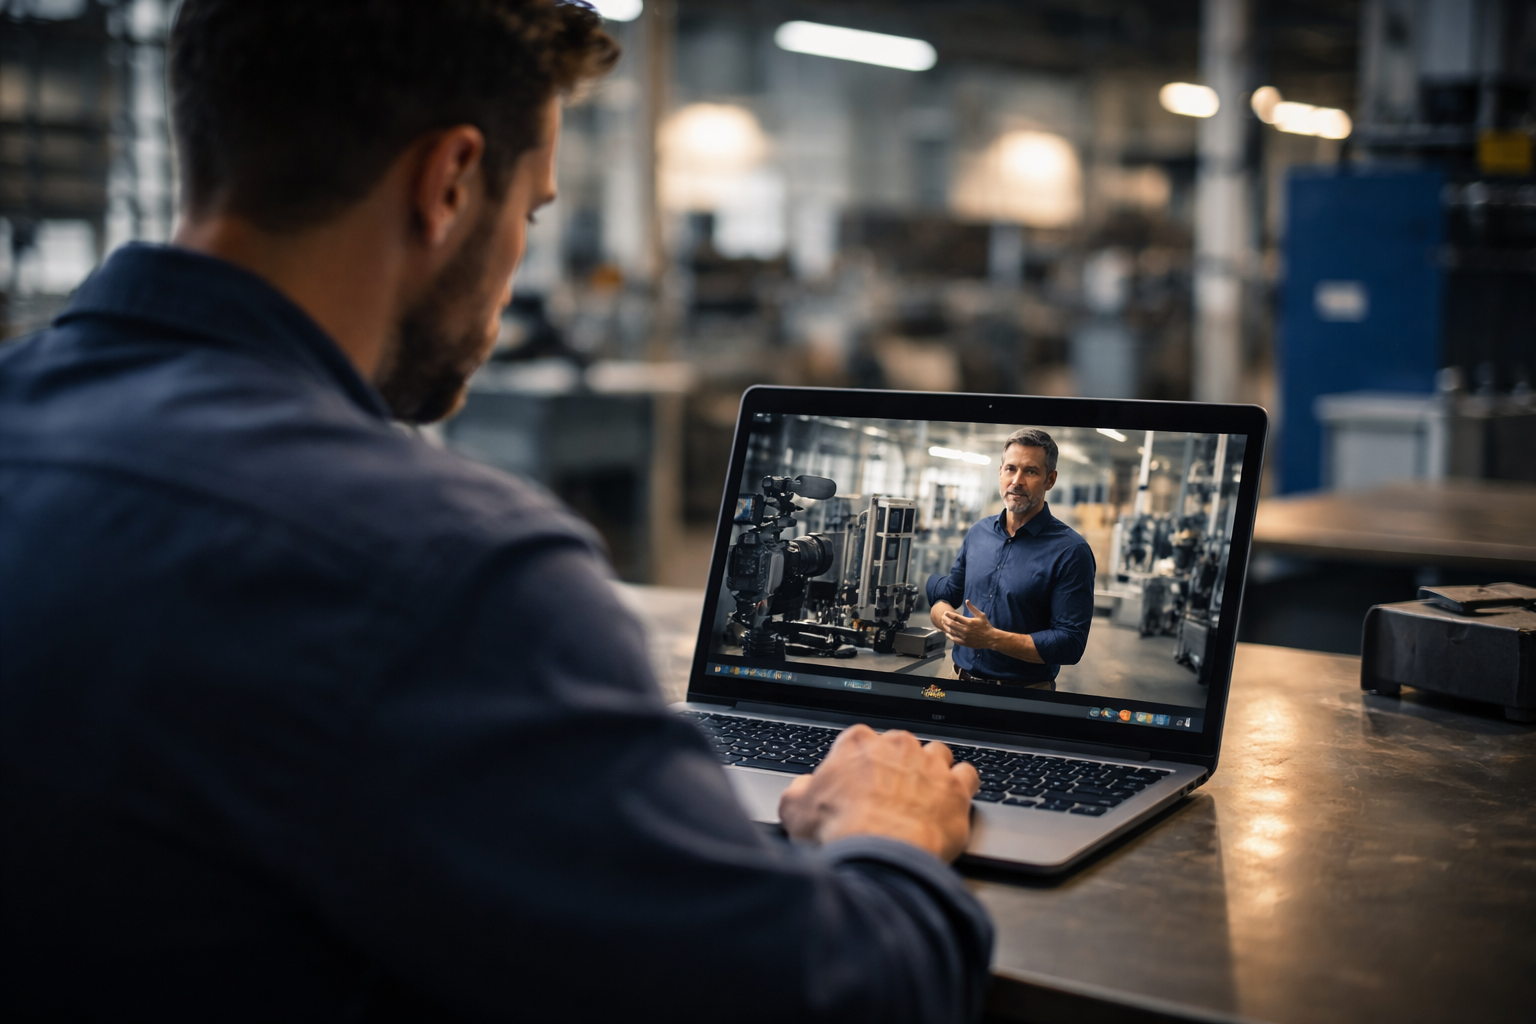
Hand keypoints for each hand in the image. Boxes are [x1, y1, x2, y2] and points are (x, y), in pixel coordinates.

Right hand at [779, 724, 979, 861]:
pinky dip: (962, 786)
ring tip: (924, 794)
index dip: (859, 765)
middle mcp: (897, 745)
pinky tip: (953, 800)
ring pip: (937, 754)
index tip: (859, 783)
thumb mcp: (795, 810)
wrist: (880, 855)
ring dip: (932, 770)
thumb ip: (799, 791)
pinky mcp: (956, 788)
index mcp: (857, 743)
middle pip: (900, 746)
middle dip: (896, 766)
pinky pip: (967, 775)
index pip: (860, 742)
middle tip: (889, 794)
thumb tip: (803, 789)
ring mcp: (930, 764)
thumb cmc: (840, 831)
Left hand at [939, 600, 997, 649]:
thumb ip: (972, 608)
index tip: (945, 612)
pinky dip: (949, 636)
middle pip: (951, 624)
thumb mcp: (981, 615)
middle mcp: (965, 630)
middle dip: (945, 620)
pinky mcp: (965, 643)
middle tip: (942, 617)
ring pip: (951, 631)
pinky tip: (947, 633)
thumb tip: (966, 600)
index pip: (955, 617)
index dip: (949, 614)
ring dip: (946, 627)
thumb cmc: (986, 626)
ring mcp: (964, 637)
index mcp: (969, 622)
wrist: (990, 638)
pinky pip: (954, 639)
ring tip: (943, 624)